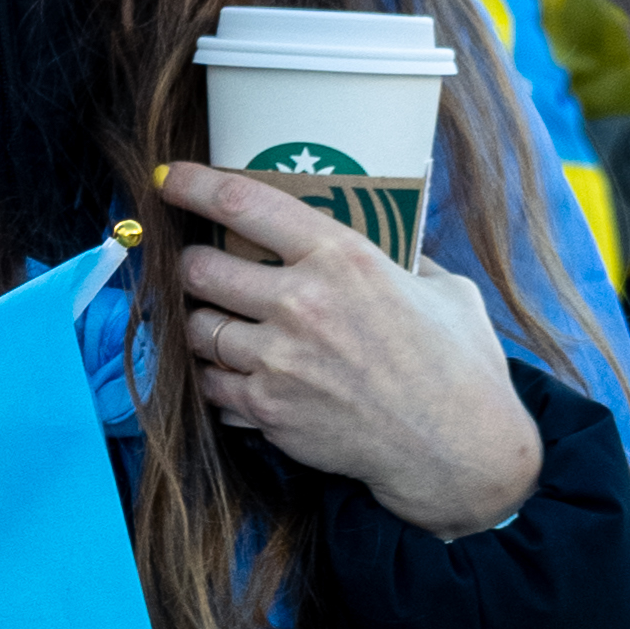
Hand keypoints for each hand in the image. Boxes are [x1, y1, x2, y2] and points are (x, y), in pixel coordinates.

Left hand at [160, 162, 542, 538]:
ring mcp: (278, 359)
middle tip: (200, 267)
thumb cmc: (459, 366)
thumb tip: (395, 242)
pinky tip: (239, 375)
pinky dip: (218, 378)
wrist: (456, 449)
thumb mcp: (445, 289)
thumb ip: (407, 261)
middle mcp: (301, 302)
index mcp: (342, 257)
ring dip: (201, 323)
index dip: (193, 185)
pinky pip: (211, 384)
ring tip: (218, 323)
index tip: (170, 179)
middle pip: (200, 268)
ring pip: (197, 328)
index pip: (242, 204)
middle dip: (191, 265)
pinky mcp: (268, 408)